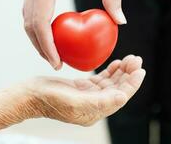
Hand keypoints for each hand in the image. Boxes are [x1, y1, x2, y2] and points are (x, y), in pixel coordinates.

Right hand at [23, 0, 126, 69]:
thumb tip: (120, 22)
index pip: (40, 23)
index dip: (47, 47)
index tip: (57, 62)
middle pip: (29, 25)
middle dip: (40, 47)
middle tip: (56, 63)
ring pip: (27, 18)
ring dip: (37, 38)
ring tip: (52, 53)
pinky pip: (31, 10)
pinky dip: (38, 26)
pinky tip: (51, 33)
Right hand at [27, 55, 144, 125]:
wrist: (30, 95)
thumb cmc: (48, 98)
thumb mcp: (74, 101)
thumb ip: (99, 101)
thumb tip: (123, 98)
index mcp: (95, 111)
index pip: (119, 97)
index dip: (132, 84)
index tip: (140, 70)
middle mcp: (94, 105)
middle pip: (117, 89)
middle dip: (128, 74)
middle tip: (136, 59)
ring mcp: (88, 96)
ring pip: (111, 83)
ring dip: (121, 71)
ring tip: (130, 59)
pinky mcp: (82, 88)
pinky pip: (101, 79)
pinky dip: (110, 71)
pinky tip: (116, 64)